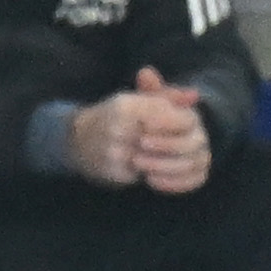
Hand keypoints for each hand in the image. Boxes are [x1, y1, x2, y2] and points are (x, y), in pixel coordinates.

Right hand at [65, 71, 209, 190]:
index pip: (169, 114)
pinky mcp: (113, 170)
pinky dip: (153, 172)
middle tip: (184, 145)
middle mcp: (118, 126)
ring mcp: (114, 150)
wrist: (76, 139)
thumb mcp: (138, 99)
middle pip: (166, 140)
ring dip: (167, 159)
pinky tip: (153, 167)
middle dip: (178, 144)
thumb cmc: (115, 116)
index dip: (184, 121)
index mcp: (126, 105)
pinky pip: (144, 174)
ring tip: (169, 155)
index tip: (189, 124)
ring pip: (157, 160)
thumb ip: (167, 96)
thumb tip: (194, 96)